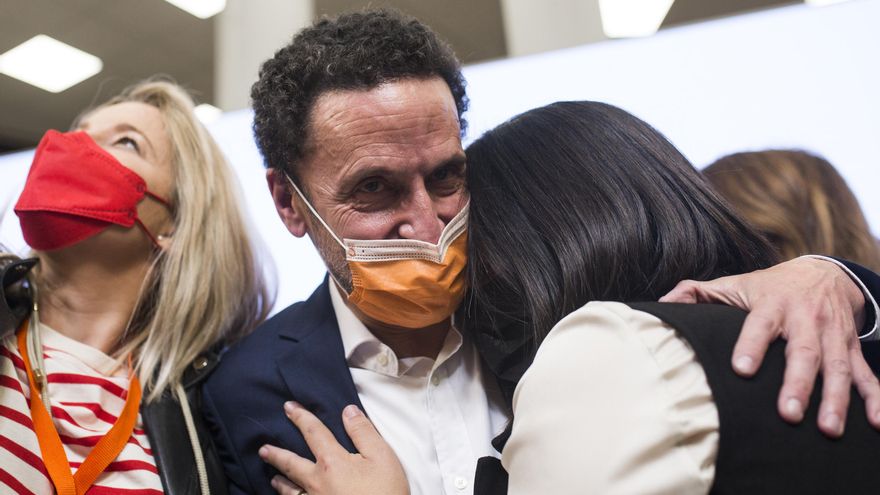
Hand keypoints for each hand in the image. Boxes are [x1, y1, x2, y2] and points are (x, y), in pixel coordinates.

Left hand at [259, 402, 408, 494]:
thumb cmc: (385, 492)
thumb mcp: (382, 456)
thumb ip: (363, 432)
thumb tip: (348, 411)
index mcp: (332, 462)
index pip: (313, 432)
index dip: (301, 417)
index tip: (289, 407)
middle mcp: (317, 482)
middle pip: (291, 464)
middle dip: (277, 454)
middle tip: (263, 449)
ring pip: (290, 490)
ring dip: (280, 481)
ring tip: (273, 477)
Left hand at [661, 256, 879, 436]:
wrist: (824, 273)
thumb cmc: (768, 287)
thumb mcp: (734, 284)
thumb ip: (697, 293)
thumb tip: (663, 303)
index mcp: (772, 304)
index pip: (759, 324)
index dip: (751, 344)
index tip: (742, 369)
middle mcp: (805, 320)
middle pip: (804, 352)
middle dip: (798, 383)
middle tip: (789, 414)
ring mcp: (833, 336)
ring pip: (838, 367)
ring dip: (835, 399)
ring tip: (827, 428)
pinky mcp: (852, 349)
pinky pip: (867, 375)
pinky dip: (875, 399)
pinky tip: (876, 424)